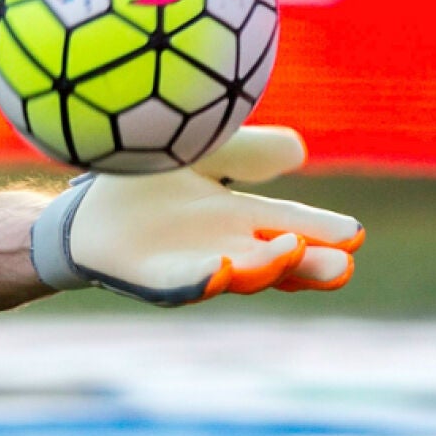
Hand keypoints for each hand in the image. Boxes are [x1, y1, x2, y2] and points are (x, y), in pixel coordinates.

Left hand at [30, 127, 363, 305]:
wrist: (81, 208)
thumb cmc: (148, 180)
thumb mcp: (205, 153)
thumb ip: (247, 151)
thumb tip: (297, 152)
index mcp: (242, 219)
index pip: (294, 227)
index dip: (324, 233)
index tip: (353, 235)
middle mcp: (226, 248)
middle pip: (278, 261)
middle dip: (309, 265)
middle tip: (341, 265)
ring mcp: (191, 268)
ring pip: (238, 274)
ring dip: (264, 268)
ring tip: (288, 250)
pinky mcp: (152, 279)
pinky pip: (182, 284)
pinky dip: (204, 279)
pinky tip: (223, 268)